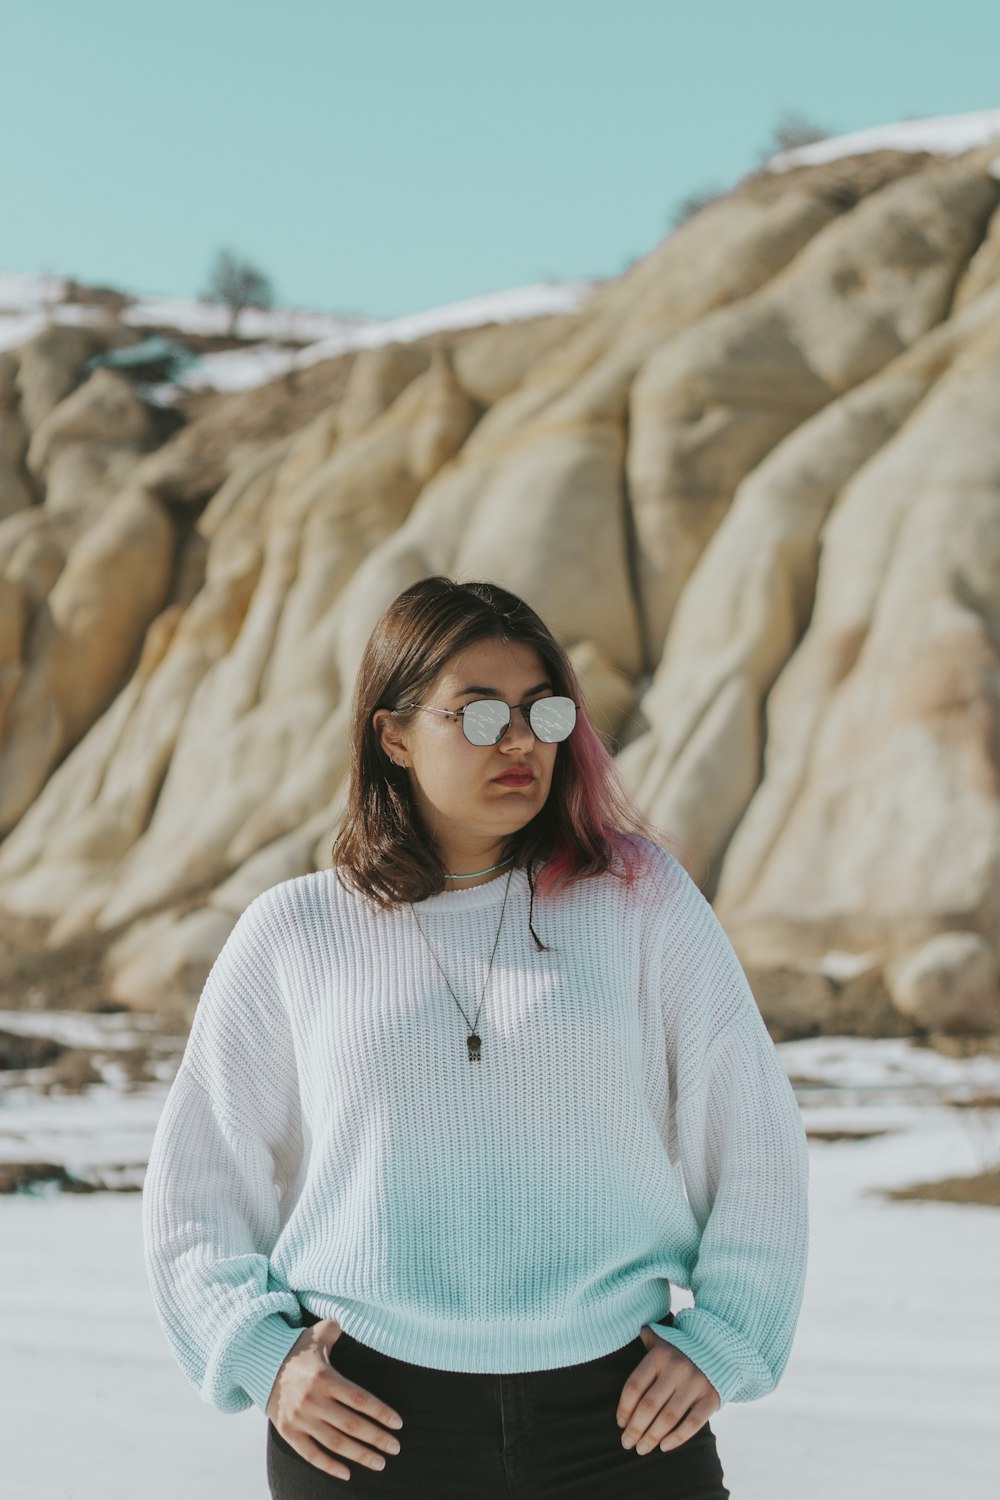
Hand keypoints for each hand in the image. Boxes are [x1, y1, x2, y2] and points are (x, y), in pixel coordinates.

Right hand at [266, 1318, 403, 1481]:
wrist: (261, 1363)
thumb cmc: (299, 1347)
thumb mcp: (320, 1331)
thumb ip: (343, 1326)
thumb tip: (366, 1317)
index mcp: (324, 1377)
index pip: (360, 1400)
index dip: (381, 1413)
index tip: (399, 1424)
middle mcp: (312, 1400)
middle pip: (351, 1425)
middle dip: (377, 1438)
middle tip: (396, 1448)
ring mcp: (299, 1419)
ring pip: (335, 1443)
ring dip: (360, 1455)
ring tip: (381, 1463)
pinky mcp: (288, 1432)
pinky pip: (311, 1455)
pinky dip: (330, 1466)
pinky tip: (348, 1473)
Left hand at [616, 1324, 719, 1454]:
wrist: (723, 1350)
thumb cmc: (684, 1350)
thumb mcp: (665, 1341)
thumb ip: (650, 1340)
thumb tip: (639, 1331)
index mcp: (659, 1356)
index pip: (634, 1386)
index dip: (624, 1408)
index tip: (620, 1424)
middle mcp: (676, 1369)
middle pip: (649, 1406)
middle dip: (635, 1429)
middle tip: (627, 1443)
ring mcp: (694, 1384)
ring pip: (667, 1418)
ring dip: (651, 1437)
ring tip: (641, 1449)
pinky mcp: (710, 1398)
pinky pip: (692, 1423)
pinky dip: (677, 1438)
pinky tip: (664, 1447)